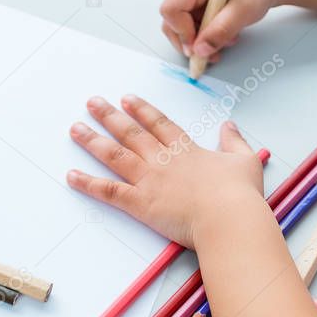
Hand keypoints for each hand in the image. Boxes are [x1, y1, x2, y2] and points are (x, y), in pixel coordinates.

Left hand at [67, 95, 265, 247]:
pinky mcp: (141, 204)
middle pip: (131, 133)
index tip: (127, 99)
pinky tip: (71, 175)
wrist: (228, 217)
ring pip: (115, 155)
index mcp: (187, 150)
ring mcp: (150, 180)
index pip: (159, 124)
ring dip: (93, 141)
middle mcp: (163, 160)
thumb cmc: (240, 193)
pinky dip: (89, 184)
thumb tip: (230, 125)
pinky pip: (109, 191)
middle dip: (110, 116)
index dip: (142, 110)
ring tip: (75, 128)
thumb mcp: (245, 160)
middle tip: (92, 103)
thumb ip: (234, 141)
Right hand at [160, 0, 284, 62]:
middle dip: (192, 42)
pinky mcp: (193, 4)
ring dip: (200, 42)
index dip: (182, 32)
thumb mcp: (243, 10)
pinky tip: (222, 36)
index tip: (199, 46)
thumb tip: (200, 50)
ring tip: (225, 40)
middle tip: (212, 53)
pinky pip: (189, 28)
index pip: (171, 9)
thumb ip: (221, 30)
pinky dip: (204, 38)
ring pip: (179, 29)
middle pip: (171, 22)